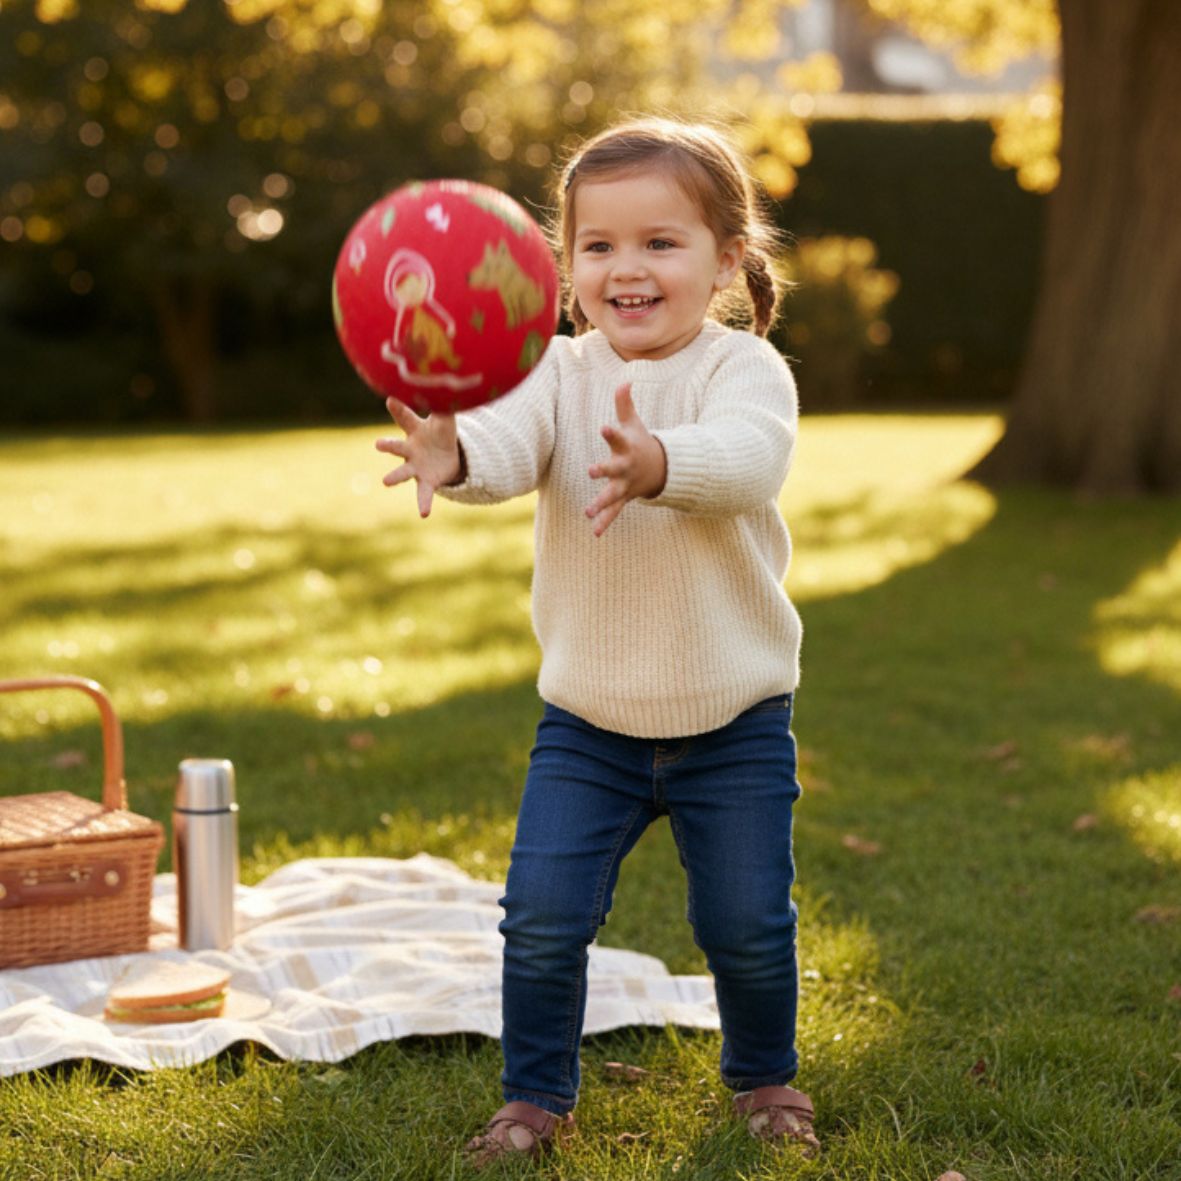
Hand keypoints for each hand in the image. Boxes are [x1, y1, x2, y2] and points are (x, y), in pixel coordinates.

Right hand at [375, 396, 460, 517]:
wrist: (448, 456)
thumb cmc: (442, 433)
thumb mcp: (445, 420)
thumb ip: (444, 407)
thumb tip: (447, 388)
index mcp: (414, 430)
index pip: (405, 417)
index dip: (398, 408)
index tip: (390, 400)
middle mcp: (410, 449)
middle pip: (397, 446)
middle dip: (388, 445)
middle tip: (377, 444)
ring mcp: (415, 467)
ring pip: (403, 471)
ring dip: (394, 476)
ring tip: (385, 481)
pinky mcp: (426, 482)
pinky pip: (423, 494)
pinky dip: (423, 503)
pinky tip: (424, 514)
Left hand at [585, 383, 666, 536]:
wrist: (663, 468)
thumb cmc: (641, 442)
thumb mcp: (634, 424)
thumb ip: (625, 405)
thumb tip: (624, 381)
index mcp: (626, 447)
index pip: (617, 437)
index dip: (610, 432)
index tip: (603, 428)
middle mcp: (625, 466)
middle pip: (613, 468)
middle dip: (603, 470)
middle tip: (591, 471)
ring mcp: (625, 484)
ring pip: (612, 494)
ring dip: (601, 502)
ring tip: (588, 511)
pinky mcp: (623, 497)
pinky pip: (614, 511)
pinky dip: (605, 522)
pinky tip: (594, 532)